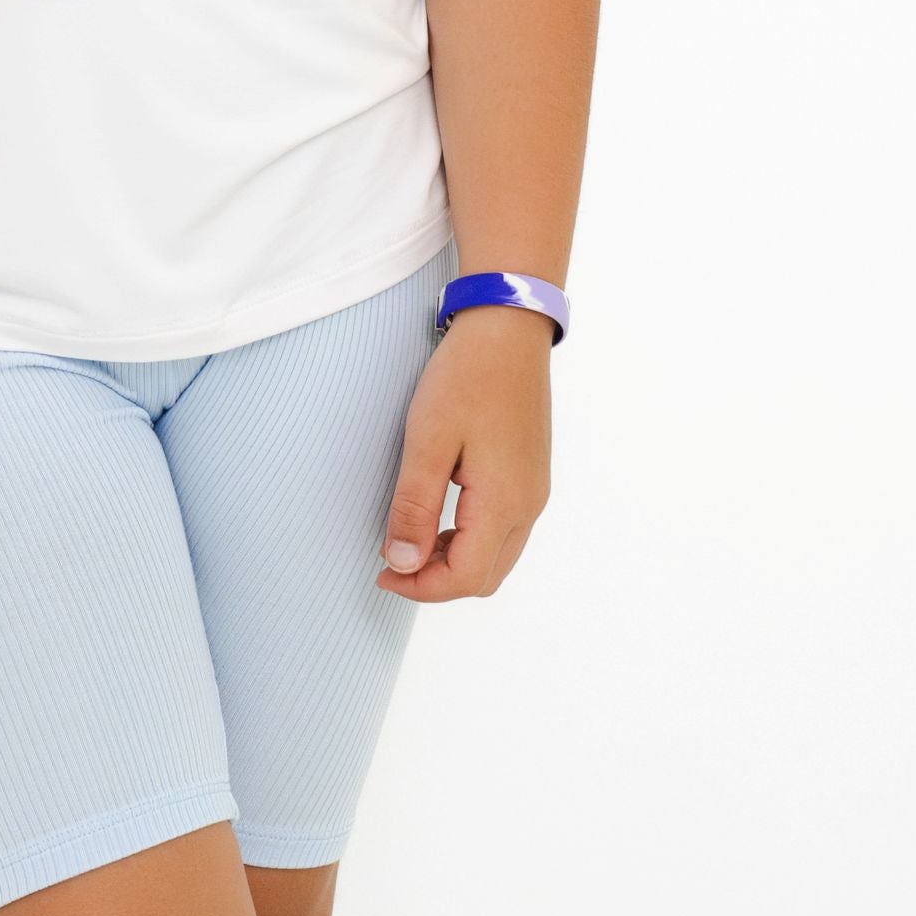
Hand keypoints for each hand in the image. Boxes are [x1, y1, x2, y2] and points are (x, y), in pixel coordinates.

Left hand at [379, 307, 553, 601]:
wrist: (508, 328)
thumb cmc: (467, 377)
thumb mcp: (427, 441)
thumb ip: (414, 507)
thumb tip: (402, 564)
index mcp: (504, 502)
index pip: (465, 578)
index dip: (420, 587)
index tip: (381, 574)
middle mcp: (529, 505)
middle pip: (485, 577)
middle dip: (437, 581)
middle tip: (392, 563)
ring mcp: (534, 491)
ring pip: (497, 557)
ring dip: (454, 562)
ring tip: (410, 539)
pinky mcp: (531, 476)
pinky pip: (505, 531)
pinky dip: (471, 541)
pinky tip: (440, 518)